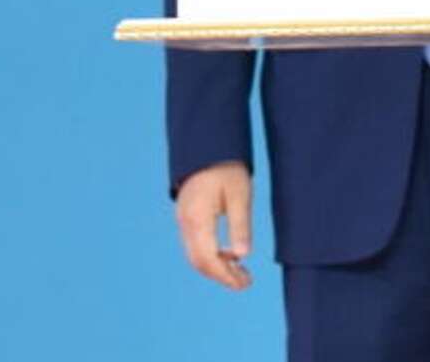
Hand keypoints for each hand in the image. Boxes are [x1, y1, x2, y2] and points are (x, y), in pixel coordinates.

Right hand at [175, 161, 253, 290]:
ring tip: (241, 271)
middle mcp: (185, 222)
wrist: (208, 146)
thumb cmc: (227, 168)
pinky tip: (229, 255)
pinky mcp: (186, 217)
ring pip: (195, 255)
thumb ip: (240, 226)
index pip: (208, 259)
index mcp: (197, 218)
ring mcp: (183, 220)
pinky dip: (211, 256)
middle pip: (199, 262)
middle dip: (222, 276)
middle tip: (246, 281)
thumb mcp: (240, 195)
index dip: (226, 276)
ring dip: (216, 267)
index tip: (245, 283)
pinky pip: (195, 245)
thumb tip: (243, 256)